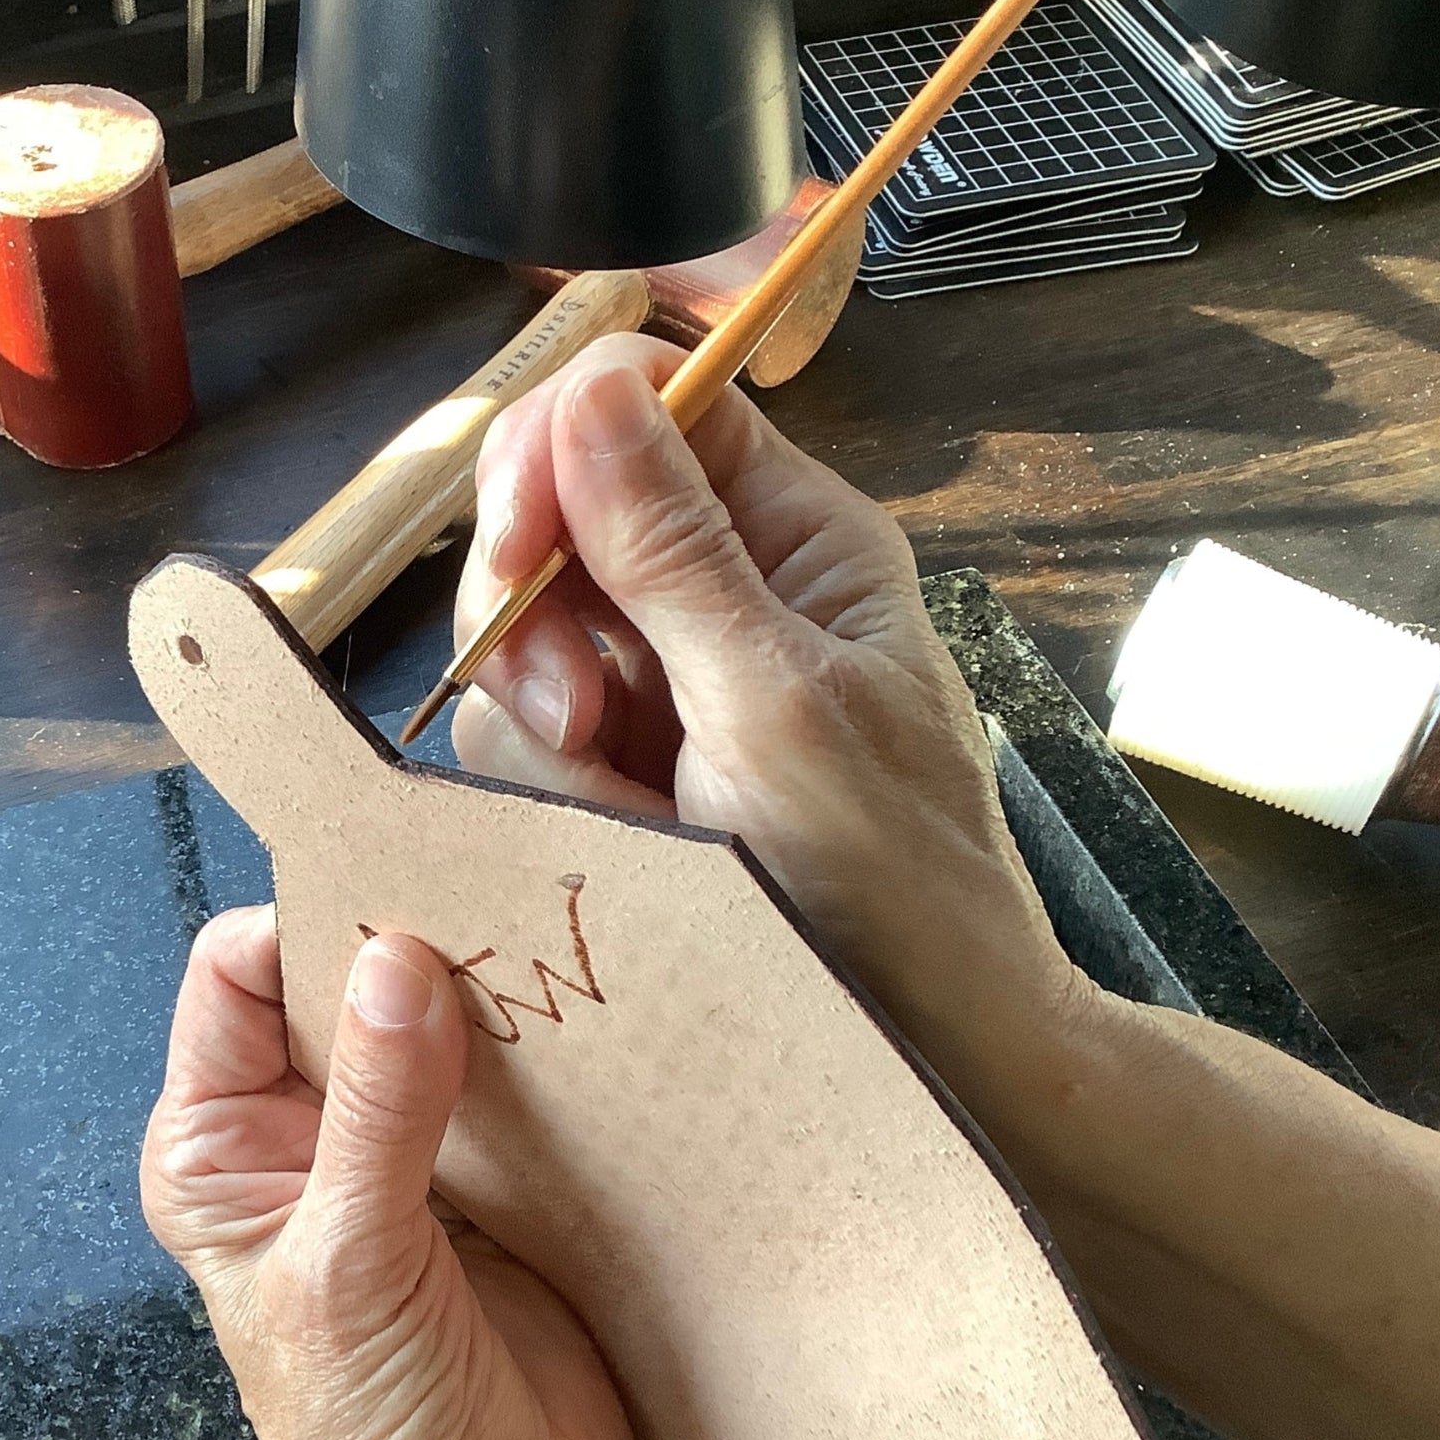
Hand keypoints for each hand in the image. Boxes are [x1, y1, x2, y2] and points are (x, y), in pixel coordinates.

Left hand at [141, 909, 714, 1439]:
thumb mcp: (354, 1269)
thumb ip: (375, 1112)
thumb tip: (393, 959)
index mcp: (222, 1149)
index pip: (238, 980)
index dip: (304, 927)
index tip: (394, 892)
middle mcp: (305, 1134)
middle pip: (342, 983)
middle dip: (408, 944)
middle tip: (494, 900)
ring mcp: (407, 1150)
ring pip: (436, 1021)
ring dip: (488, 991)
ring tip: (553, 948)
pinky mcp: (501, 1176)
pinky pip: (517, 1079)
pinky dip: (549, 1049)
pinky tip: (592, 1021)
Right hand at [451, 333, 1089, 1110]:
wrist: (922, 1053)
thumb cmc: (894, 879)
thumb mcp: (780, 706)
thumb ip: (673, 552)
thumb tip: (594, 387)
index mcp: (795, 535)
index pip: (647, 402)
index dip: (558, 442)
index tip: (517, 537)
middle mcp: (721, 589)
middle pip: (555, 514)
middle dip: (539, 611)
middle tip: (579, 713)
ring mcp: (662, 682)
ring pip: (520, 635)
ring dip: (546, 723)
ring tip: (632, 810)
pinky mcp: (620, 767)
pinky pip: (519, 735)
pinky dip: (549, 787)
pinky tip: (623, 840)